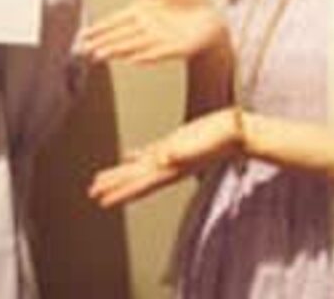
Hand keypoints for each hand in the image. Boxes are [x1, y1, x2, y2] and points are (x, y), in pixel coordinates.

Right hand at [81, 0, 229, 63]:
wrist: (209, 23)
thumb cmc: (187, 3)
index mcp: (140, 11)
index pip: (116, 20)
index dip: (100, 27)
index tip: (84, 34)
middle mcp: (146, 28)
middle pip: (120, 36)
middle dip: (103, 41)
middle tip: (85, 48)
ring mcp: (159, 40)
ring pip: (133, 46)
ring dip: (117, 50)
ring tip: (100, 54)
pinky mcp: (175, 49)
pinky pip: (158, 52)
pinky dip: (146, 55)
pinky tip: (133, 59)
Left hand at [89, 107, 244, 207]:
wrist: (241, 133)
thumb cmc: (224, 138)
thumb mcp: (203, 142)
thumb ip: (184, 151)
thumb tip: (164, 156)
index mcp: (172, 167)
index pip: (140, 184)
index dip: (121, 192)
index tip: (101, 200)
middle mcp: (169, 165)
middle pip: (135, 179)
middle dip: (114, 186)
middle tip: (92, 192)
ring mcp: (171, 155)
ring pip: (140, 168)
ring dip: (121, 174)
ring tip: (102, 179)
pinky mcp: (176, 143)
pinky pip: (150, 153)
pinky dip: (137, 156)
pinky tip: (129, 156)